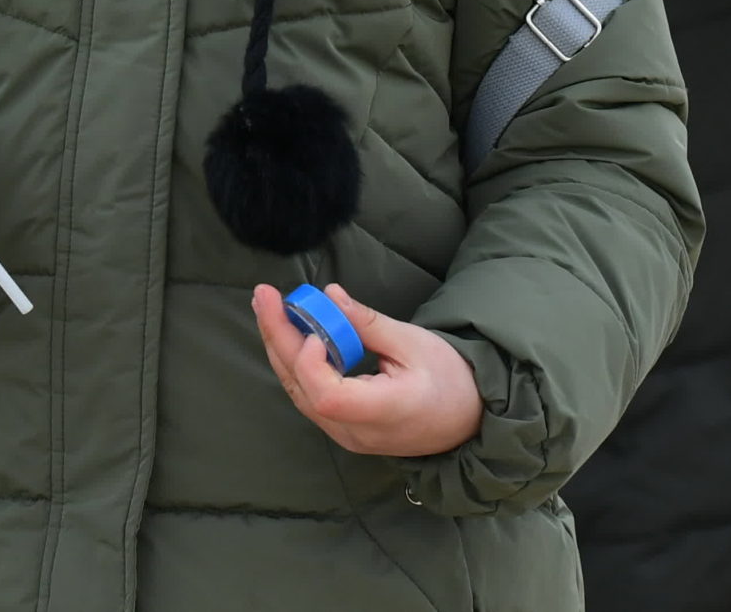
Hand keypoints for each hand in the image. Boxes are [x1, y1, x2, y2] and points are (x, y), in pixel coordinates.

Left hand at [252, 282, 485, 458]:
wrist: (467, 420)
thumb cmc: (449, 380)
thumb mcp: (413, 344)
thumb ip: (367, 324)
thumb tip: (329, 295)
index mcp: (384, 413)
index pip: (328, 397)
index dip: (311, 362)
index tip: (313, 329)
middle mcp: (356, 432)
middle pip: (302, 391)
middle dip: (278, 338)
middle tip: (263, 295)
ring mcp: (345, 435)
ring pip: (298, 393)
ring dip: (279, 347)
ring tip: (266, 306)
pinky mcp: (341, 428)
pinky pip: (307, 396)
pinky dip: (294, 362)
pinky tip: (285, 332)